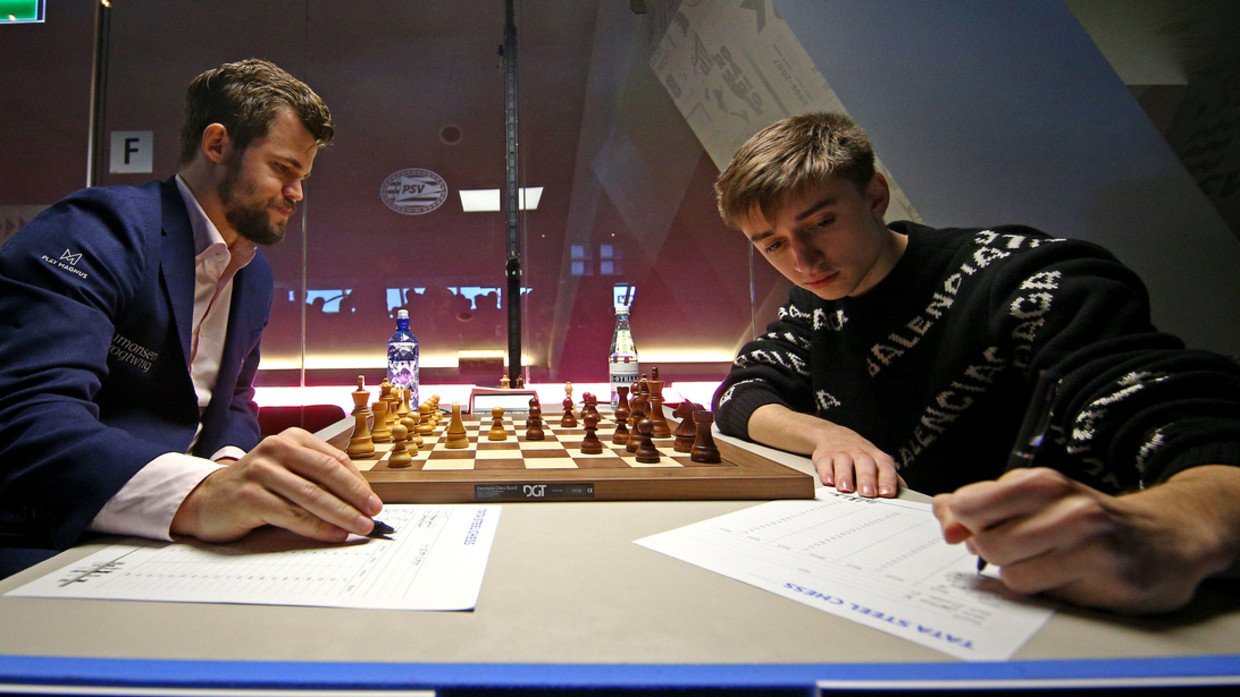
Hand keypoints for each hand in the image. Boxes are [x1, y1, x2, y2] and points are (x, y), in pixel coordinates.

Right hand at [171, 428, 382, 542]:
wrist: (208, 499)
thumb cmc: (258, 486)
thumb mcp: (288, 470)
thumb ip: (317, 477)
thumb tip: (361, 500)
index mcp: (292, 438)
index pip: (335, 459)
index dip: (359, 482)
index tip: (374, 501)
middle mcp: (277, 449)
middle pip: (328, 473)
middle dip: (356, 496)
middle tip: (374, 514)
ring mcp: (261, 471)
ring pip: (312, 495)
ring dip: (342, 514)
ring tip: (360, 527)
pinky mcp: (250, 496)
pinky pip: (292, 514)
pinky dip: (317, 527)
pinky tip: (333, 534)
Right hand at [809, 422, 902, 497]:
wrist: (833, 436)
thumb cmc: (860, 455)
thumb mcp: (877, 462)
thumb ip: (890, 478)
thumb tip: (905, 493)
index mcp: (876, 457)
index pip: (885, 467)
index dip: (887, 480)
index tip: (887, 494)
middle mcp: (860, 453)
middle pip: (865, 463)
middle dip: (867, 478)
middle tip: (868, 493)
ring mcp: (841, 453)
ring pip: (844, 461)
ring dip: (845, 475)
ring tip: (846, 489)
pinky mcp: (824, 455)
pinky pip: (825, 462)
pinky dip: (826, 472)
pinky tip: (829, 481)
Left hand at [933, 466, 1239, 613]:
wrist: (1167, 535)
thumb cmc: (1088, 516)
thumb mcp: (1035, 496)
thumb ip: (984, 504)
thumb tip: (942, 512)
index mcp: (1041, 481)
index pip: (970, 504)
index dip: (962, 524)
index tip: (969, 531)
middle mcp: (1067, 507)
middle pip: (989, 544)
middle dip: (992, 554)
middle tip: (1017, 549)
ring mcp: (1091, 545)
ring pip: (1014, 576)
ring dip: (1020, 575)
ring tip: (1046, 563)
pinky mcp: (1108, 580)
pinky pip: (1048, 597)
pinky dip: (1048, 591)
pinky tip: (1070, 578)